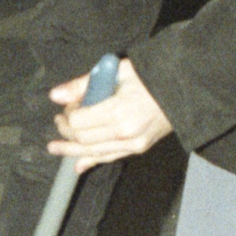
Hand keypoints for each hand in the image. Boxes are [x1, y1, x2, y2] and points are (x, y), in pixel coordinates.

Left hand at [48, 59, 171, 168]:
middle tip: (61, 121)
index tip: (68, 106)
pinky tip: (78, 164)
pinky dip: (92, 160)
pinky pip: (110, 157)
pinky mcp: (138, 149)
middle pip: (84, 139)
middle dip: (67, 131)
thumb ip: (83, 84)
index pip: (79, 122)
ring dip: (71, 151)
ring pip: (94, 152)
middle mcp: (125, 132)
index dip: (68, 115)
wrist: (180, 90)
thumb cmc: (147, 77)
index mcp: (118, 111)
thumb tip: (55, 95)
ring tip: (54, 148)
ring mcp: (133, 144)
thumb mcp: (115, 72)